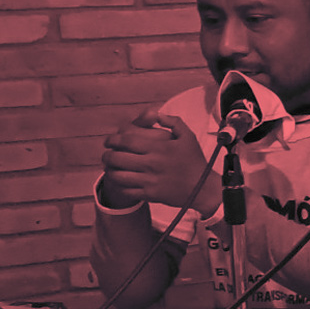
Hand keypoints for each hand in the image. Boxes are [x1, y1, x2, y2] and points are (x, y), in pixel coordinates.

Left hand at [101, 108, 217, 213]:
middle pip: (118, 157)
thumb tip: (156, 114)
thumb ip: (173, 122)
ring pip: (118, 175)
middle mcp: (152, 163)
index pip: (127, 140)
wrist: (202, 188)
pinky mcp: (150, 194)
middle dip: (107, 155)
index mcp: (159, 147)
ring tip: (110, 167)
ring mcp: (150, 180)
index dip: (113, 139)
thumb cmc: (194, 161)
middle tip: (107, 154)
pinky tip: (120, 180)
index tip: (109, 140)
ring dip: (110, 170)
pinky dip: (118, 185)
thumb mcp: (188, 137)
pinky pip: (126, 189)